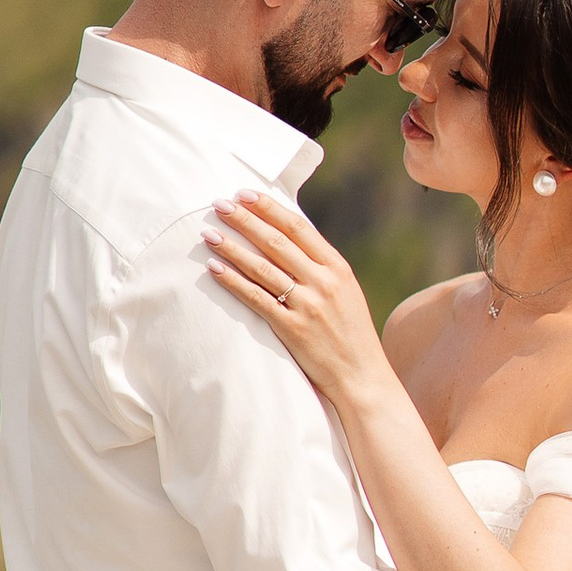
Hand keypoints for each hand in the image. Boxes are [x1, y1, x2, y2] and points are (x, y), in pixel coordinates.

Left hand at [207, 190, 387, 407]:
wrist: (362, 376)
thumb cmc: (350, 334)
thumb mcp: (345, 292)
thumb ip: (320, 268)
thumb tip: (287, 242)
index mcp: (337, 267)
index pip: (298, 228)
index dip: (269, 208)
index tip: (245, 194)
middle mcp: (324, 282)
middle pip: (277, 242)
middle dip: (245, 220)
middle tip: (219, 205)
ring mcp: (308, 305)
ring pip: (262, 268)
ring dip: (232, 248)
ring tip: (209, 233)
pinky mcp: (293, 329)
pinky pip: (256, 299)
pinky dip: (233, 282)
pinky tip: (215, 269)